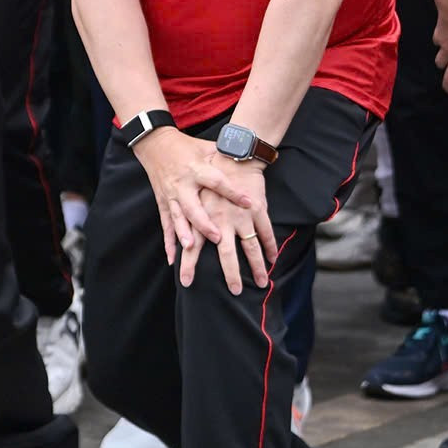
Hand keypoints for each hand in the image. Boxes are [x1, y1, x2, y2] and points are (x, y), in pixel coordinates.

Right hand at [132, 129, 258, 267]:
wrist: (155, 143)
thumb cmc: (187, 146)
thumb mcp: (207, 148)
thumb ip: (225, 157)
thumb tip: (250, 160)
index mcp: (197, 168)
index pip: (217, 182)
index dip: (233, 192)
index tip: (248, 202)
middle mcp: (183, 184)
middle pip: (194, 206)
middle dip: (204, 223)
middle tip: (218, 237)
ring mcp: (171, 195)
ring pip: (178, 217)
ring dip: (183, 234)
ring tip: (190, 248)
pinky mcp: (162, 203)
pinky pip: (166, 224)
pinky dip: (168, 242)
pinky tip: (173, 258)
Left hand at [180, 157, 277, 294]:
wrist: (231, 155)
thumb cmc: (207, 176)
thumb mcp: (193, 197)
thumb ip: (186, 221)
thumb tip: (174, 246)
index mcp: (203, 217)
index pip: (193, 246)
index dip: (189, 264)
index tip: (186, 283)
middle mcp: (222, 219)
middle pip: (227, 253)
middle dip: (231, 274)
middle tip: (234, 291)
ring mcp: (242, 215)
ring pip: (251, 246)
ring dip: (256, 267)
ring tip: (261, 283)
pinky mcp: (257, 208)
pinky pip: (266, 231)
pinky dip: (270, 246)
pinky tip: (274, 260)